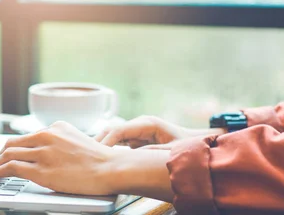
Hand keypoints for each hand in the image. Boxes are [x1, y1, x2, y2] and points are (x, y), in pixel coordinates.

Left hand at [0, 121, 173, 200]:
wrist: (110, 168)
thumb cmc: (100, 160)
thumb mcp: (79, 141)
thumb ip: (61, 142)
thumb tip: (49, 153)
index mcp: (56, 127)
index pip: (27, 137)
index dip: (14, 147)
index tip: (7, 153)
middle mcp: (46, 135)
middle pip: (13, 143)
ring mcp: (42, 153)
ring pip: (8, 154)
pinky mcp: (40, 170)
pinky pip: (10, 168)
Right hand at [95, 115, 225, 148]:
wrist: (195, 143)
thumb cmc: (186, 146)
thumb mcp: (171, 151)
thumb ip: (152, 153)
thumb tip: (134, 158)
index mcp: (148, 124)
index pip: (119, 130)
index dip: (106, 142)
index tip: (97, 154)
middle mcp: (140, 123)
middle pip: (112, 130)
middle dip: (99, 142)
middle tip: (88, 156)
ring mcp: (137, 129)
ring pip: (113, 134)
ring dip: (102, 145)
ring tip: (92, 158)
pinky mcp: (136, 137)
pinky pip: (118, 140)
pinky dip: (109, 148)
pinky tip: (102, 158)